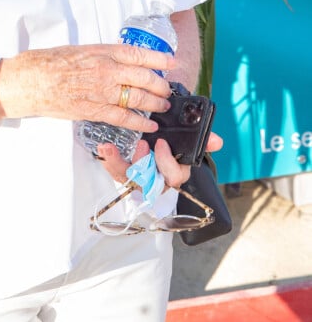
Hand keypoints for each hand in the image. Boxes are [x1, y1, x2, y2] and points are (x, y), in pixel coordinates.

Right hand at [1, 43, 173, 132]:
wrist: (31, 80)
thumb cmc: (52, 62)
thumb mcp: (82, 49)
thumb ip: (104, 56)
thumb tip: (124, 62)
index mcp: (103, 51)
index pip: (140, 54)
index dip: (160, 58)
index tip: (173, 62)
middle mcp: (106, 70)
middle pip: (145, 78)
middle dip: (161, 86)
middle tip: (167, 91)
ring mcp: (101, 91)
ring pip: (138, 99)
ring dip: (154, 104)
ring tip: (162, 106)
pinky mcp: (94, 110)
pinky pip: (123, 118)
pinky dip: (139, 122)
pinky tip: (149, 125)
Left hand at [97, 130, 223, 188]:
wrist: (155, 145)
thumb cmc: (172, 145)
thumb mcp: (186, 141)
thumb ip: (202, 140)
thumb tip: (218, 141)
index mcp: (175, 171)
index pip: (175, 175)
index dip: (167, 162)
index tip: (161, 143)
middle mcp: (157, 179)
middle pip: (150, 181)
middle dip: (144, 163)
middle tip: (141, 144)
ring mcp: (140, 178)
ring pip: (130, 178)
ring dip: (120, 163)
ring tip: (111, 148)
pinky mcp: (125, 174)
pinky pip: (116, 171)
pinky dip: (109, 160)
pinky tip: (104, 147)